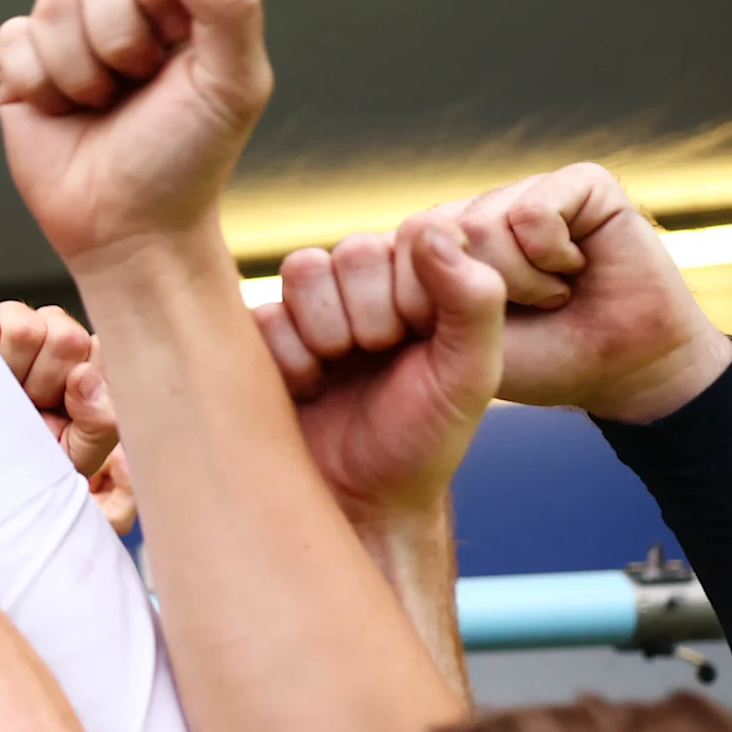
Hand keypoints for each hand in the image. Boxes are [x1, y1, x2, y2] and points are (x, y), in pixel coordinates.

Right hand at [0, 0, 273, 264]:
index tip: (175, 41)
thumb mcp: (233, 83)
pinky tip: (63, 112)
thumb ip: (229, 3)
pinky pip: (11, 40)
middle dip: (120, 37)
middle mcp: (123, 8)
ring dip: (81, 70)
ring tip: (102, 106)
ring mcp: (68, 36)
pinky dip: (39, 84)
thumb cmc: (186, 160)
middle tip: (138, 85)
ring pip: (54, 4)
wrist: (127, 229)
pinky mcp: (21, 67)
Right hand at [0, 296, 135, 532]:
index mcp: (85, 364)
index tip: (61, 408)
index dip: (78, 382)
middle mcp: (54, 336)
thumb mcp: (77, 454)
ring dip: (8, 367)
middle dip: (43, 380)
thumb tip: (84, 378)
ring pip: (24, 326)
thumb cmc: (30, 460)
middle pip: (63, 335)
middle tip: (26, 406)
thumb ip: (101, 421)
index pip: (97, 349)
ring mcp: (16, 321)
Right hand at [254, 216, 506, 522]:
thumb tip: (436, 226)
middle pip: (354, 250)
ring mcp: (308, 310)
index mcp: (418, 287)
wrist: (358, 505)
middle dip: (371, 316)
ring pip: (305, 270)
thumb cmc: (421, 442)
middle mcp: (362, 289)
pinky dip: (288, 358)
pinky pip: (263, 314)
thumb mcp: (468, 376)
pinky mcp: (257, 338)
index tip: (421, 343)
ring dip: (326, 332)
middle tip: (377, 362)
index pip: (411, 236)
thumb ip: (474, 301)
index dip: (415, 292)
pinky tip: (304, 388)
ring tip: (337, 374)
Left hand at [412, 162, 731, 424]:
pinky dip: (553, 256)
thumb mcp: (464, 345)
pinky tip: (574, 267)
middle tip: (519, 312)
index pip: (388, 252)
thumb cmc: (537, 360)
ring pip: (481, 224)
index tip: (465, 335)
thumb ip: (434, 294)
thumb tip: (429, 229)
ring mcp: (522, 192)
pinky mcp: (580, 184)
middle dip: (475, 296)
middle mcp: (472, 211)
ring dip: (522, 282)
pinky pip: (534, 212)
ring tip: (550, 294)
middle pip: (433, 234)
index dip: (423, 307)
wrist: (620, 370)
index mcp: (432, 248)